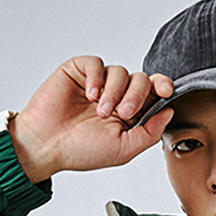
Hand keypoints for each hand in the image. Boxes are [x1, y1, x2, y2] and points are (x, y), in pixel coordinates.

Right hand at [8, 57, 174, 181]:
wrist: (46, 146)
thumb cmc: (81, 151)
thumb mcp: (123, 149)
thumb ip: (149, 133)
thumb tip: (169, 112)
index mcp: (128, 114)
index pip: (152, 93)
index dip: (162, 87)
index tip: (166, 91)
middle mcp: (115, 95)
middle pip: (140, 80)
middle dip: (137, 94)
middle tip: (124, 112)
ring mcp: (97, 83)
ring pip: (120, 71)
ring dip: (114, 92)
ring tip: (100, 111)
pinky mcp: (79, 71)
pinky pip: (97, 63)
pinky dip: (97, 78)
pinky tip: (90, 96)